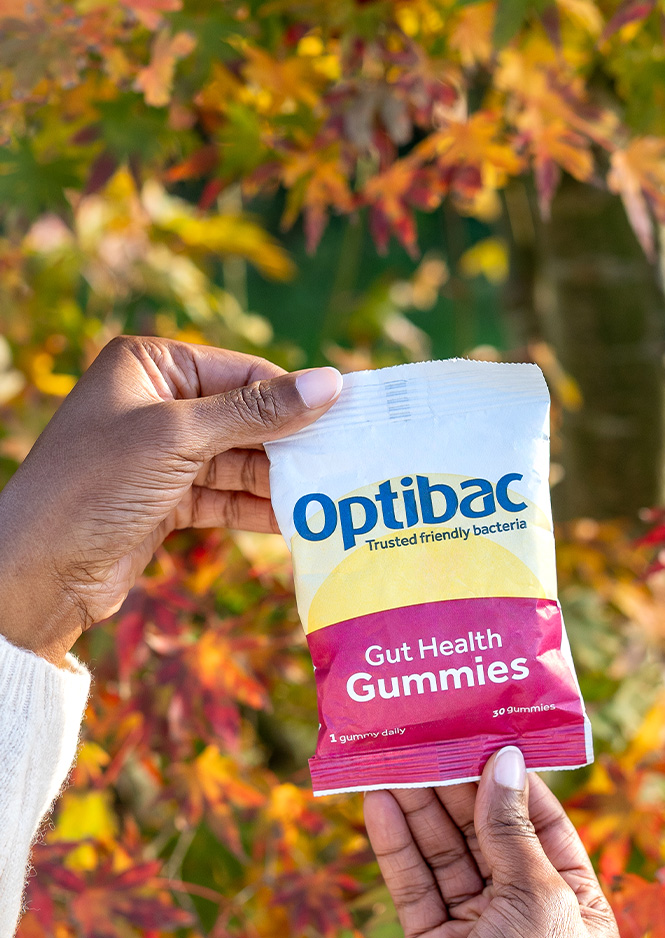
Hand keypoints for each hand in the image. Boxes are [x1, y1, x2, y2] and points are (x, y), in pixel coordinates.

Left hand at [0, 336, 341, 664]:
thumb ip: (256, 413)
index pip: (242, 372)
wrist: (39, 571)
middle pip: (245, 417)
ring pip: (239, 462)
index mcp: (150, 366)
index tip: (349, 418)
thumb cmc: (96, 484)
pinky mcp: (167, 501)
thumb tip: (329, 384)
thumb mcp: (179, 438)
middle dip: (292, 443)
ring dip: (280, 482)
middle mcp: (156, 404)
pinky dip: (258, 510)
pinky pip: (226, 497)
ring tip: (332, 494)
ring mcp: (162, 455)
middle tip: (350, 460)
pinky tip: (298, 521)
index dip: (294, 396)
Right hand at [363, 747, 620, 937]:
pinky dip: (398, 845)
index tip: (486, 737)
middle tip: (430, 740)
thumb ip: (510, 828)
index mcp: (579, 906)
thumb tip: (503, 762)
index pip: (546, 826)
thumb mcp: (534, 897)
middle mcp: (530, 913)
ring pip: (449, 854)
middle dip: (460, 789)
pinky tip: (378, 803)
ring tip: (396, 760)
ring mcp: (480, 929)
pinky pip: (417, 883)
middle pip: (491, 834)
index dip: (516, 782)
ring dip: (424, 808)